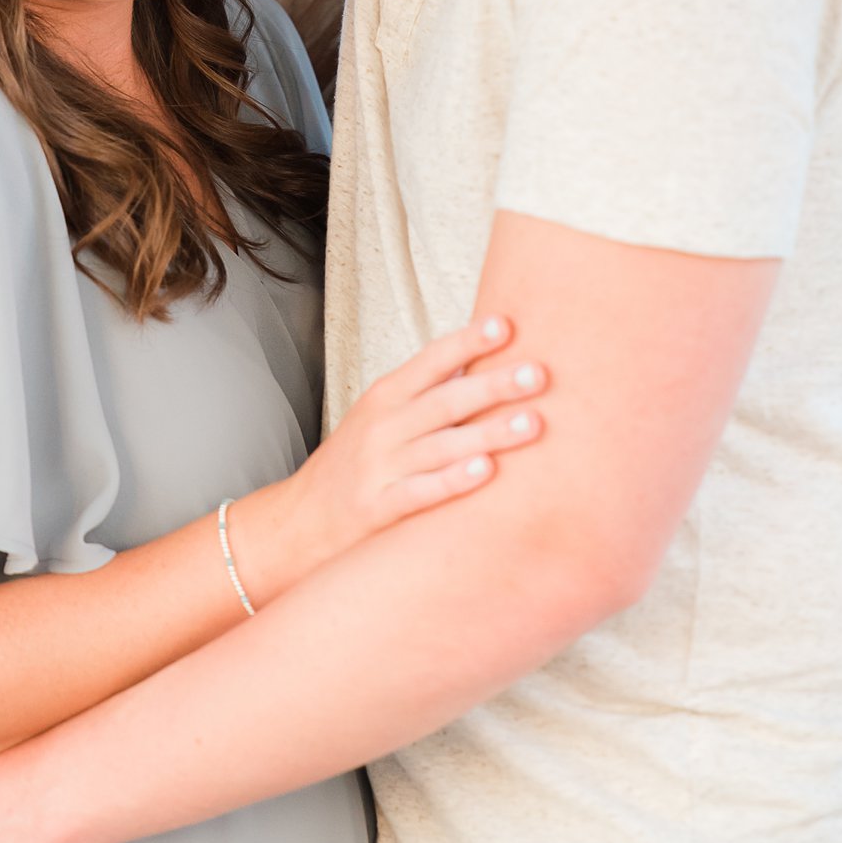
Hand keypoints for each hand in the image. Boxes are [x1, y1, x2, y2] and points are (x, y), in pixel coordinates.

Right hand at [235, 318, 546, 592]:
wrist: (302, 518)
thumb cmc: (357, 460)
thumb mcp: (382, 415)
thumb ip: (428, 391)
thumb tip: (486, 361)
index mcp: (387, 395)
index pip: (432, 360)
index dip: (468, 342)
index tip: (507, 324)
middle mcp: (383, 425)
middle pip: (445, 400)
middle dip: (494, 385)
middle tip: (539, 373)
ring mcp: (380, 466)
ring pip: (441, 445)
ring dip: (489, 432)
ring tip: (534, 422)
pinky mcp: (379, 507)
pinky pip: (420, 491)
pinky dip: (452, 480)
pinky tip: (485, 470)